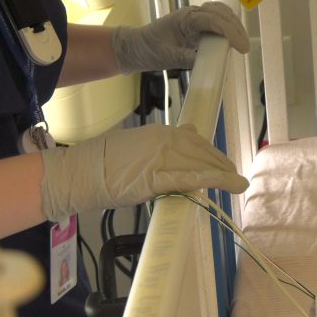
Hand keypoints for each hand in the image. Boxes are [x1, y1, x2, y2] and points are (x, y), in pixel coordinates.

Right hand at [40, 124, 248, 221]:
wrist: (79, 172)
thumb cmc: (105, 160)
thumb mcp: (138, 141)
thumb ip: (163, 141)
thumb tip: (190, 131)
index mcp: (162, 132)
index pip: (196, 141)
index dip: (212, 154)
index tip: (223, 164)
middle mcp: (165, 141)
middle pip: (202, 153)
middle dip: (221, 165)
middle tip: (235, 177)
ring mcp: (161, 158)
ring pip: (200, 165)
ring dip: (223, 175)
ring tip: (237, 184)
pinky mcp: (155, 178)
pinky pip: (190, 178)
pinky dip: (212, 180)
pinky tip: (229, 183)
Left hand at [112, 1, 249, 72]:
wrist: (136, 47)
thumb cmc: (148, 50)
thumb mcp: (168, 57)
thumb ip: (188, 58)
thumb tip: (209, 64)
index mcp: (184, 18)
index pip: (214, 21)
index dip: (231, 33)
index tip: (242, 48)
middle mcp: (192, 14)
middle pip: (222, 14)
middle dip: (236, 29)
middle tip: (244, 48)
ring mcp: (195, 17)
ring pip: (221, 13)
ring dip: (234, 26)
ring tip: (241, 44)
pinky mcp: (197, 23)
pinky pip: (217, 20)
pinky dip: (228, 27)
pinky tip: (232, 39)